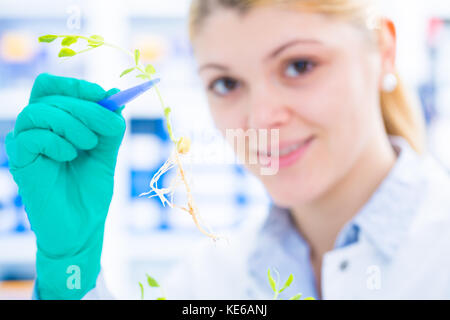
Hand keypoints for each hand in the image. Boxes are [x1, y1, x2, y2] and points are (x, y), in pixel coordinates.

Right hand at [5, 73, 125, 298]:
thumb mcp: (106, 152)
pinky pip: (29, 137)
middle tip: (107, 126)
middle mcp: (36, 129)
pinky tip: (70, 156)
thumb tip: (115, 93)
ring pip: (37, 112)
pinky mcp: (20, 163)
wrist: (82, 227)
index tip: (103, 96)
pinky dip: (56, 141)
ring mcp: (25, 145)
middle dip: (83, 106)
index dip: (76, 85)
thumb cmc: (91, 190)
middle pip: (47, 95)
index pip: (51, 86)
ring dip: (71, 123)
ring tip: (89, 145)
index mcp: (54, 123)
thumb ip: (109, 126)